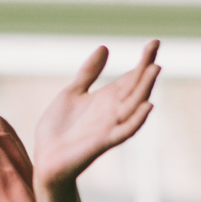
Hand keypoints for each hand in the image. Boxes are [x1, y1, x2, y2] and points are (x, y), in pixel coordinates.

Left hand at [32, 41, 161, 188]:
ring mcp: (110, 126)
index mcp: (107, 98)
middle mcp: (113, 111)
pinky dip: (137, 119)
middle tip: (154, 47)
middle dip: (146, 68)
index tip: (154, 42)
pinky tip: (147, 106)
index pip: (131, 77)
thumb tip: (105, 48)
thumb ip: (89, 72)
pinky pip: (125, 131)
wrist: (45, 159)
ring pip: (134, 105)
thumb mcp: (72, 92)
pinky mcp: (103, 142)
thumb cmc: (58, 129)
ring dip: (146, 87)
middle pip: (136, 87)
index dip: (143, 60)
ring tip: (155, 67)